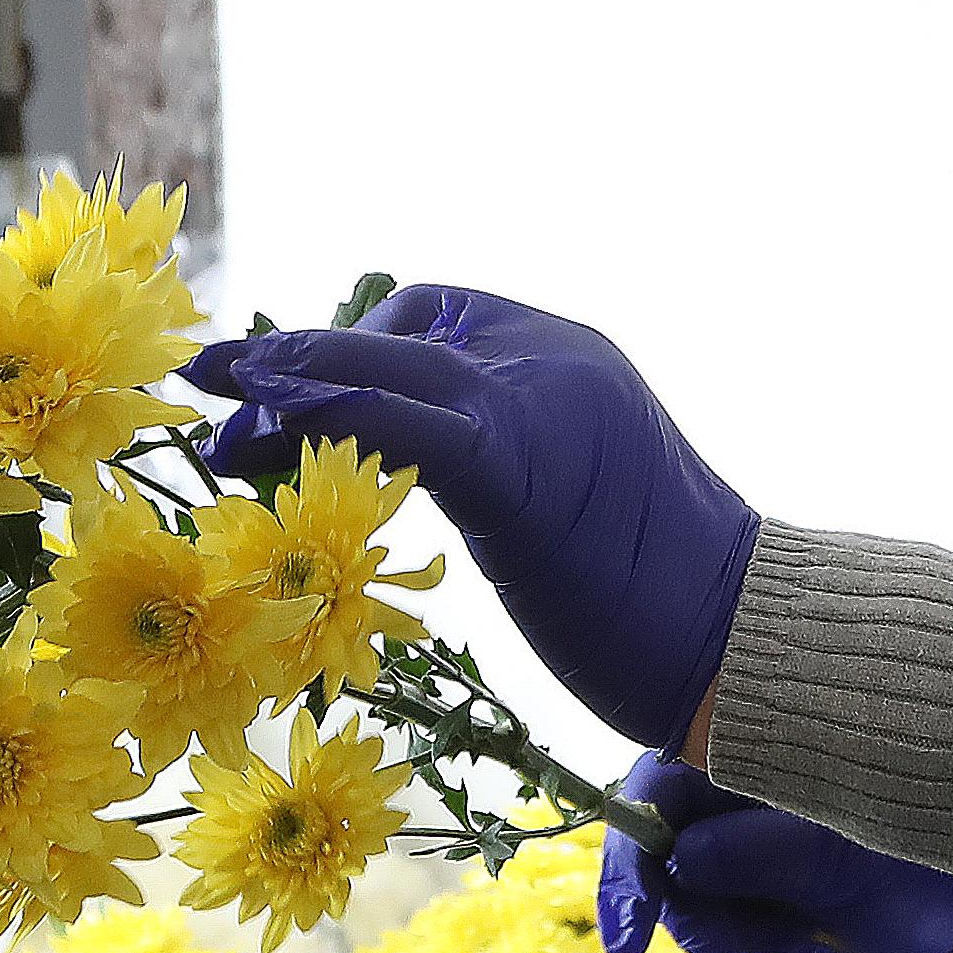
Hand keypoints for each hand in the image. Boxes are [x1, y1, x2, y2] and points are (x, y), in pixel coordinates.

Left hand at [185, 286, 754, 747]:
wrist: (741, 640)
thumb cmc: (652, 601)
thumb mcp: (560, 496)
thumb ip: (486, 454)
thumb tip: (388, 457)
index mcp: (563, 351)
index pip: (428, 312)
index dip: (343, 348)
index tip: (281, 393)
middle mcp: (549, 355)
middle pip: (394, 324)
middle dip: (294, 353)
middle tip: (211, 376)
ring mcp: (538, 401)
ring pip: (384, 362)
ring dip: (286, 383)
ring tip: (219, 417)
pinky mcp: (516, 467)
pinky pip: (400, 421)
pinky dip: (325, 418)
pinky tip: (263, 435)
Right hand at [595, 752, 952, 952]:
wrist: (950, 914)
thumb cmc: (908, 858)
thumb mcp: (840, 853)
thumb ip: (762, 850)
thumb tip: (682, 857)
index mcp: (742, 754)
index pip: (654, 793)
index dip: (632, 859)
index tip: (630, 934)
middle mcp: (724, 794)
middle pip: (655, 851)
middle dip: (684, 909)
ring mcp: (731, 845)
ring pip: (684, 898)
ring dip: (727, 932)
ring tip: (795, 940)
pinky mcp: (744, 892)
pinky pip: (718, 927)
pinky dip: (754, 943)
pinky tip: (801, 944)